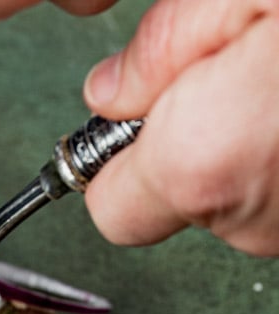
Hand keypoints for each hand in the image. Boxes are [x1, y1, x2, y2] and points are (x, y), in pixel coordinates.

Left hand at [82, 0, 278, 255]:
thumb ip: (161, 42)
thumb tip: (109, 89)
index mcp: (204, 160)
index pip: (108, 208)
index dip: (117, 158)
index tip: (141, 113)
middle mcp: (251, 214)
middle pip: (173, 203)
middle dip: (187, 144)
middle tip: (232, 76)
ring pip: (232, 201)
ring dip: (242, 148)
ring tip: (275, 85)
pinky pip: (278, 199)